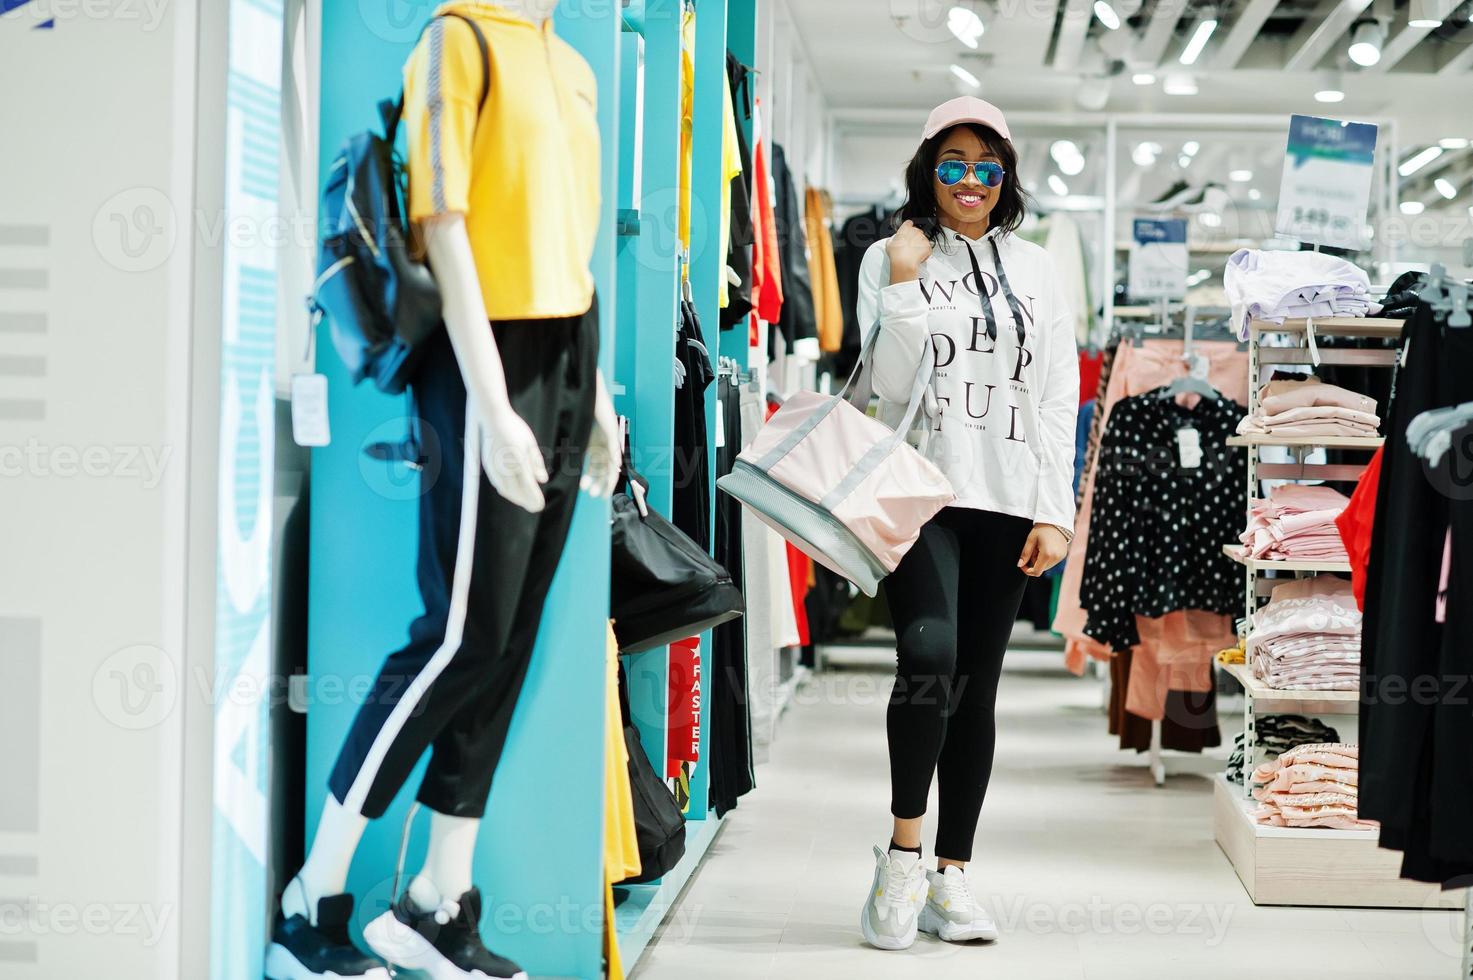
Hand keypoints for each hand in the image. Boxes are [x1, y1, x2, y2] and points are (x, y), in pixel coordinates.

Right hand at [479, 404, 547, 513]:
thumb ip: (536, 462)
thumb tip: (542, 480)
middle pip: (515, 491)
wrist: (492, 416)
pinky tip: (511, 492)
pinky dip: (505, 490)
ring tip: (524, 502)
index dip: (534, 497)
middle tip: (535, 508)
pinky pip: (497, 483)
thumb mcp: (529, 442)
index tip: (540, 505)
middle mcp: (505, 464)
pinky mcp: (487, 464)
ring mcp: (494, 465)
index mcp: (518, 458)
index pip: (528, 484)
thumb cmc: (514, 427)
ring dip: (515, 498)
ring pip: (504, 489)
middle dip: (525, 501)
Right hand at [582, 372, 620, 498]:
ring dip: (605, 479)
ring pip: (610, 464)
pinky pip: (614, 450)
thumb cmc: (576, 411)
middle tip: (592, 494)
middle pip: (603, 469)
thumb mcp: (573, 435)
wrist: (584, 393)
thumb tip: (559, 464)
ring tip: (597, 490)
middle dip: (598, 483)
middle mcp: (602, 445)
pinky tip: (613, 471)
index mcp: (593, 446)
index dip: (591, 479)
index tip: (584, 490)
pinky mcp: (612, 432)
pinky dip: (614, 461)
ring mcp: (608, 439)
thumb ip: (570, 449)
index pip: (595, 466)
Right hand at [885, 220, 932, 280]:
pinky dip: (925, 252)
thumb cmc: (896, 253)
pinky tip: (918, 256)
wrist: (904, 262)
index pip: (908, 223)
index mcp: (906, 228)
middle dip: (914, 238)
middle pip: (917, 231)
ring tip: (914, 253)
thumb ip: (893, 239)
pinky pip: (928, 248)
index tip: (907, 232)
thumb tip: (893, 241)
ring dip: (920, 245)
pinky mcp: (928, 246)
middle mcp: (915, 231)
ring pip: (923, 240)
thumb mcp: (889, 244)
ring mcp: (923, 238)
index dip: (908, 228)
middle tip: (909, 246)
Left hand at [1018, 524, 1068, 576]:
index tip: (1022, 565)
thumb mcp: (1030, 540)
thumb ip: (1025, 554)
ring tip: (1040, 547)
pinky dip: (1047, 558)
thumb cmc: (1042, 529)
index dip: (1027, 571)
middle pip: (1041, 569)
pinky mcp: (1063, 555)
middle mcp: (1055, 558)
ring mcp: (1061, 557)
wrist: (1056, 521)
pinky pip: (1052, 562)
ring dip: (1040, 560)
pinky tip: (1046, 548)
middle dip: (1034, 562)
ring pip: (1046, 566)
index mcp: (1047, 555)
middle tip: (1033, 549)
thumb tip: (1020, 565)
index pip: (1036, 572)